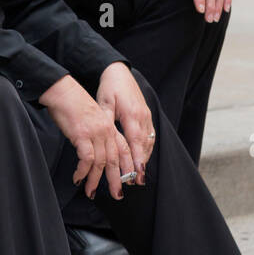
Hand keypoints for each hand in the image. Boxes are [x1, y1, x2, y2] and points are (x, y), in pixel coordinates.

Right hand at [38, 74, 133, 200]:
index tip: (130, 181)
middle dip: (117, 179)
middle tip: (117, 195)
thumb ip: (97, 135)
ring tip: (91, 192)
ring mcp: (96, 133)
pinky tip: (78, 179)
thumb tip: (96, 154)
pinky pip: (87, 159)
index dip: (128, 166)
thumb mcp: (92, 120)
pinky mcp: (83, 135)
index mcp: (110, 127)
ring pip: (101, 163)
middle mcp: (106, 131)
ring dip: (95, 180)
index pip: (124, 149)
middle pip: (116, 159)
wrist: (63, 93)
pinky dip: (83, 171)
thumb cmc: (74, 106)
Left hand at [95, 62, 153, 185]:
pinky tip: (141, 158)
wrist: (119, 72)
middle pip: (144, 144)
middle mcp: (142, 116)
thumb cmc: (109, 87)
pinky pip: (149, 135)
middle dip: (141, 164)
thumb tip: (105, 139)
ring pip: (148, 141)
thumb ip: (105, 121)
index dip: (137, 158)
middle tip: (136, 182)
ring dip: (144, 158)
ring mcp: (147, 116)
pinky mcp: (147, 115)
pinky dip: (146, 149)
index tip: (137, 172)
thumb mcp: (104, 102)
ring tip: (138, 175)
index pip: (136, 140)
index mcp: (131, 114)